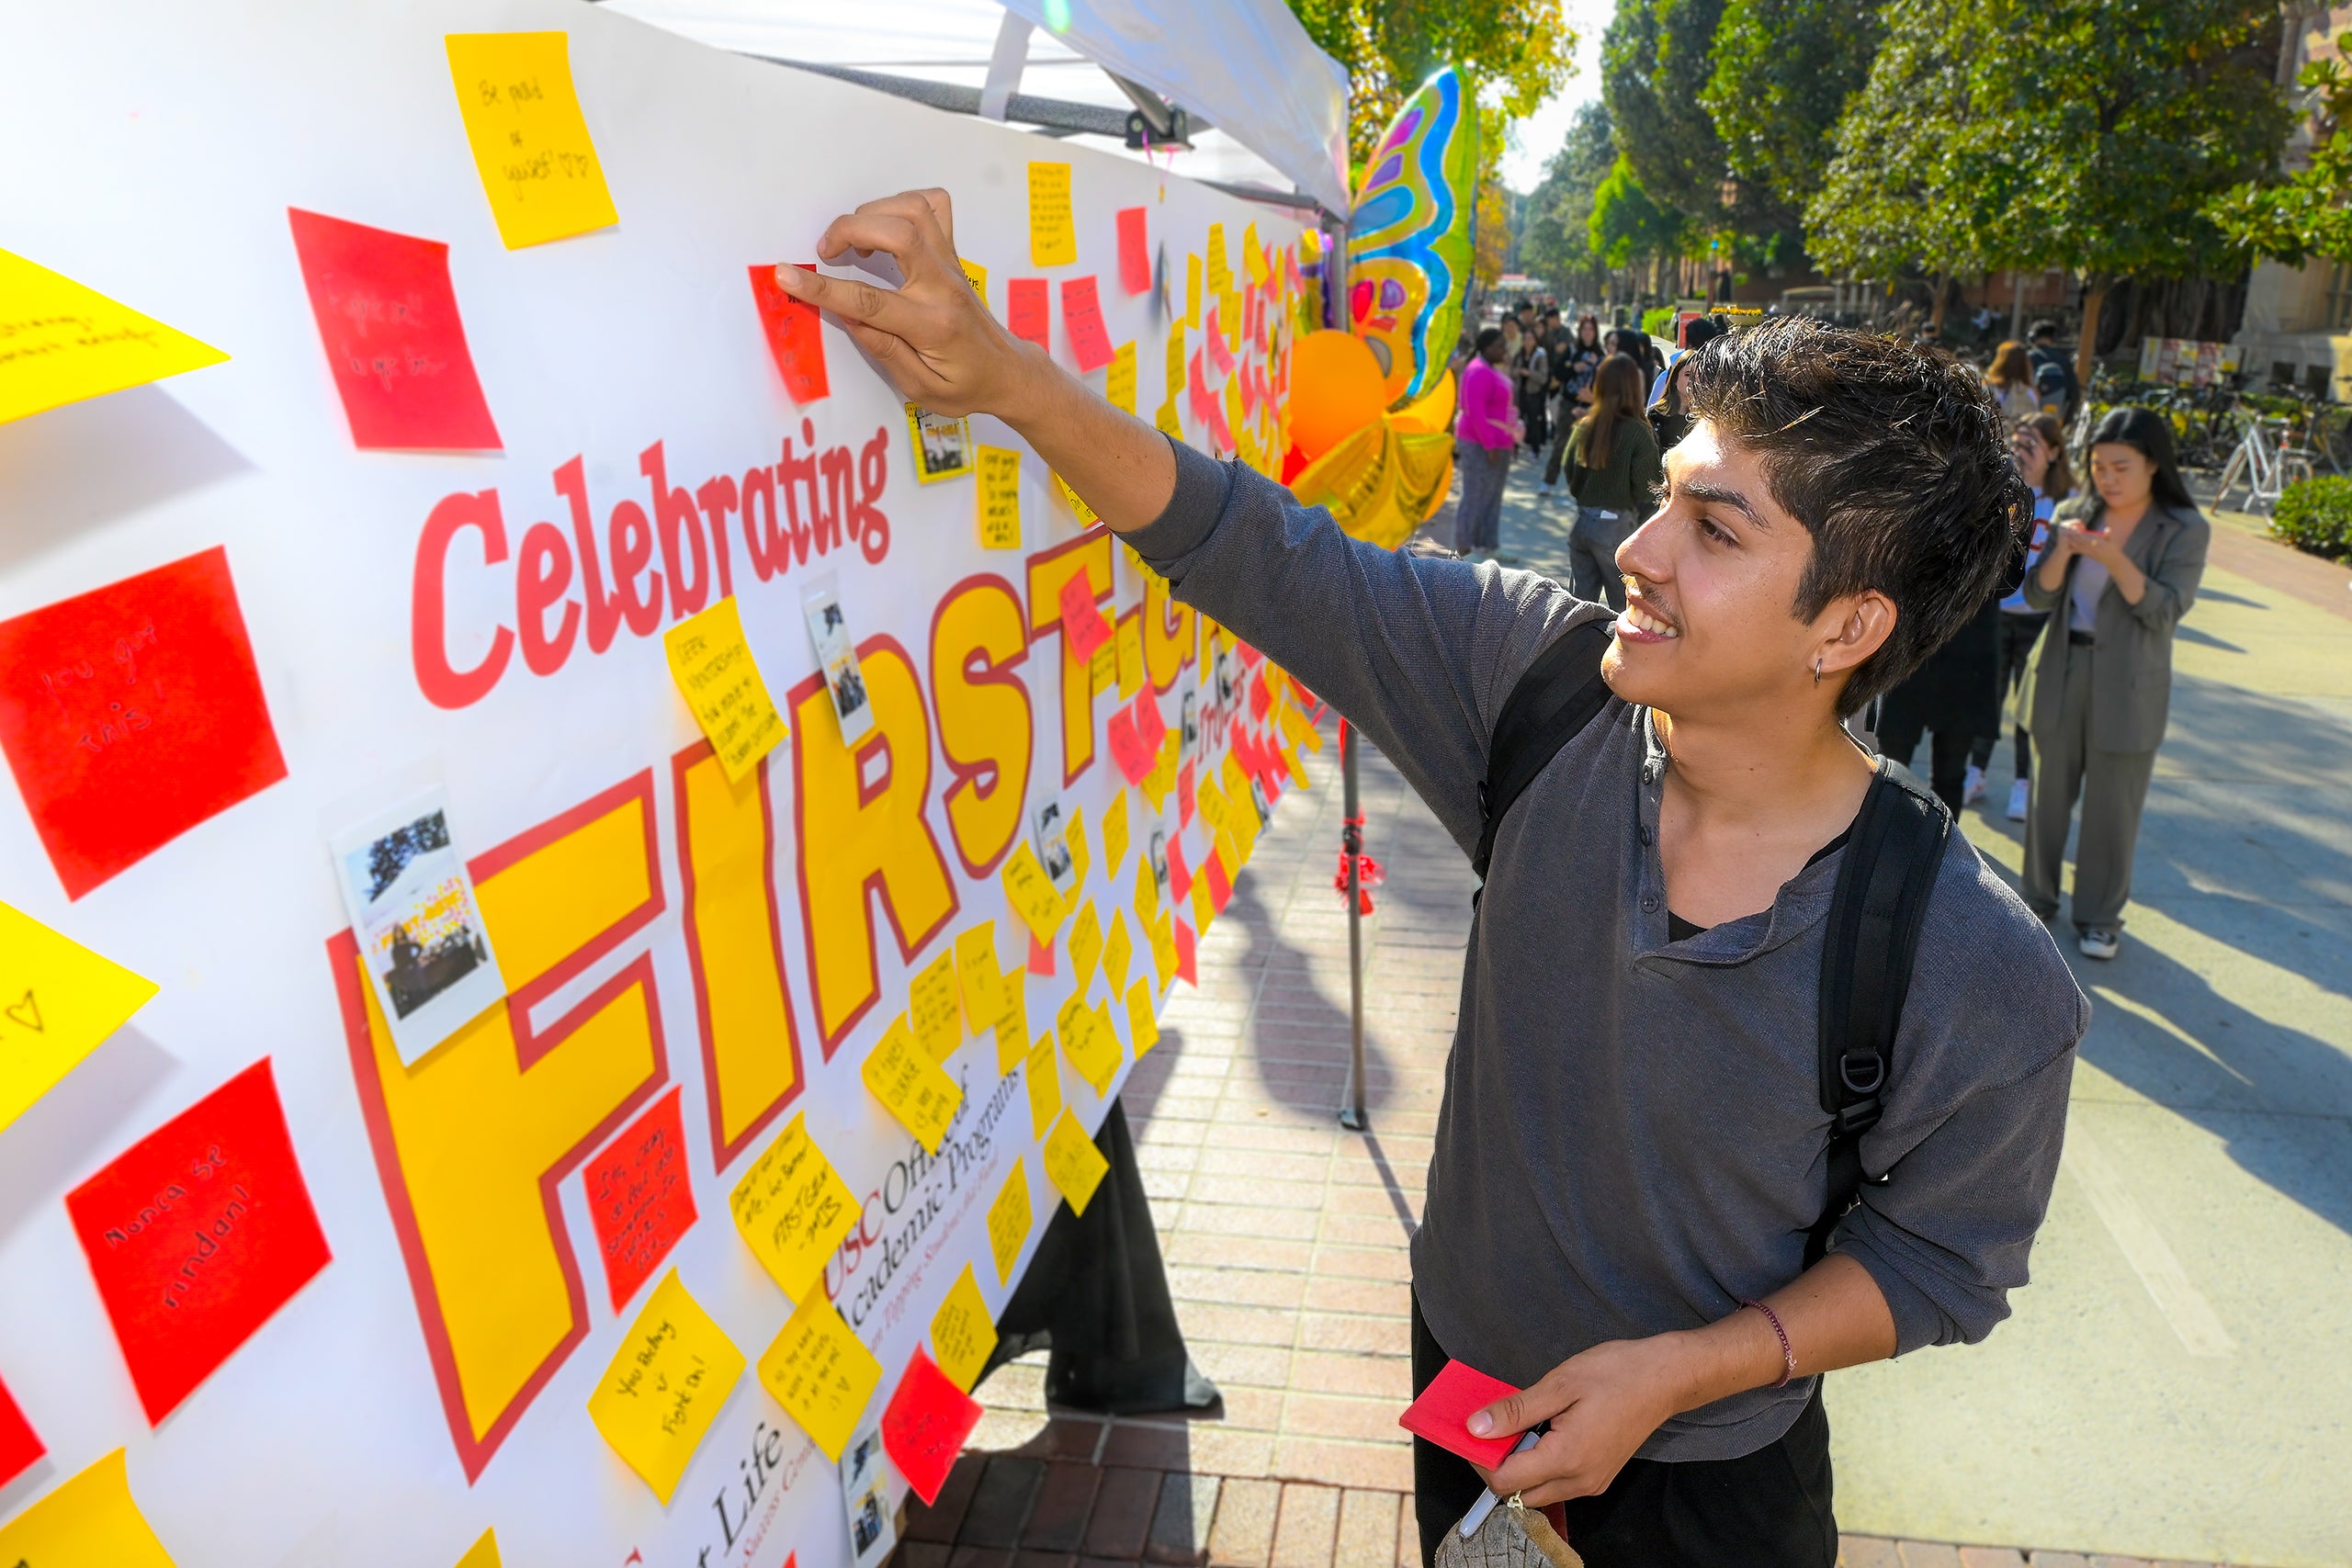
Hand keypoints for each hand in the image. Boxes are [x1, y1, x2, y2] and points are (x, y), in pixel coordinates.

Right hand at [773, 189, 1044, 421]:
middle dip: (850, 230)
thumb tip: (848, 316)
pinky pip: (935, 207)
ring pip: (915, 210)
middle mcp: (943, 286)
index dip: (823, 288)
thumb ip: (884, 351)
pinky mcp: (953, 254)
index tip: (787, 276)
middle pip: (899, 233)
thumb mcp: (921, 389)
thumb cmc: (966, 386)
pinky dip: (904, 204)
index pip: (870, 301)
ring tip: (853, 241)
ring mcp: (951, 264)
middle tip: (825, 252)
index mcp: (932, 326)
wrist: (1008, 373)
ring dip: (873, 212)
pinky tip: (885, 226)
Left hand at [1463, 1339, 1682, 1506]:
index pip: (1504, 1482)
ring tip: (1521, 1424)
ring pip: (1537, 1490)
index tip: (1476, 1429)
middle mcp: (1580, 1482)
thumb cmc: (1616, 1374)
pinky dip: (1540, 1464)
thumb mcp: (1559, 1384)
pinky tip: (1542, 1430)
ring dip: (1520, 1465)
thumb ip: (1515, 1411)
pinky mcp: (1598, 1476)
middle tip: (1496, 1425)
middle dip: (1498, 1464)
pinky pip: (1557, 1483)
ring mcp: (1591, 1482)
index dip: (1481, 1458)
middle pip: (1518, 1492)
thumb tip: (1476, 1428)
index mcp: (1567, 1459)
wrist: (1665, 1378)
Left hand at [2054, 520, 2119, 566]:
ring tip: (2067, 538)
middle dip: (2075, 538)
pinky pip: (2081, 551)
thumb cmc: (2113, 549)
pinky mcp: (2089, 555)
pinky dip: (2076, 548)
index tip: (2077, 530)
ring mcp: (2091, 552)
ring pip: (2080, 547)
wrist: (2112, 560)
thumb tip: (2108, 528)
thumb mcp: (2111, 541)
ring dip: (2074, 542)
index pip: (2089, 538)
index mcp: (2099, 543)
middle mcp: (2094, 548)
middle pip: (2082, 542)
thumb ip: (2108, 535)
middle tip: (2068, 533)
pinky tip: (2071, 546)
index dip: (2082, 534)